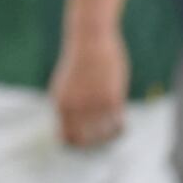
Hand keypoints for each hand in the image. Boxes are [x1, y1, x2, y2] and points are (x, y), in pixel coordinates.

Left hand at [49, 31, 129, 147]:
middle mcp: (74, 107)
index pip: (66, 138)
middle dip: (94, 142)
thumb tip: (74, 130)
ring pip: (103, 134)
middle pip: (85, 140)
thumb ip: (69, 107)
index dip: (77, 143)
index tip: (86, 140)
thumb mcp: (66, 85)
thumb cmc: (79, 62)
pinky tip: (122, 123)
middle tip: (102, 137)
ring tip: (113, 128)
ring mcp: (93, 104)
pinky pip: (117, 123)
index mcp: (60, 103)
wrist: (89, 38)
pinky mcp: (111, 98)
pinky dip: (120, 128)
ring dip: (109, 135)